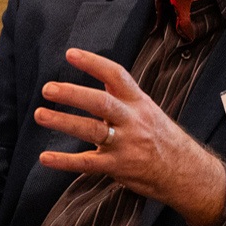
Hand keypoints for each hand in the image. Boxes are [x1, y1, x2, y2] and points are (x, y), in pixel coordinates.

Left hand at [34, 48, 225, 225]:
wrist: (185, 172)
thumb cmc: (161, 137)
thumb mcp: (147, 109)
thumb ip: (122, 93)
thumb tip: (99, 71)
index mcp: (139, 102)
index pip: (116, 76)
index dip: (93, 63)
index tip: (70, 54)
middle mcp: (132, 120)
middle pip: (101, 102)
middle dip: (73, 94)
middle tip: (47, 88)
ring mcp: (126, 144)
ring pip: (91, 130)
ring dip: (63, 122)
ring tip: (40, 114)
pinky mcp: (119, 167)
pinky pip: (88, 164)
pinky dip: (64, 161)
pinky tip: (45, 158)